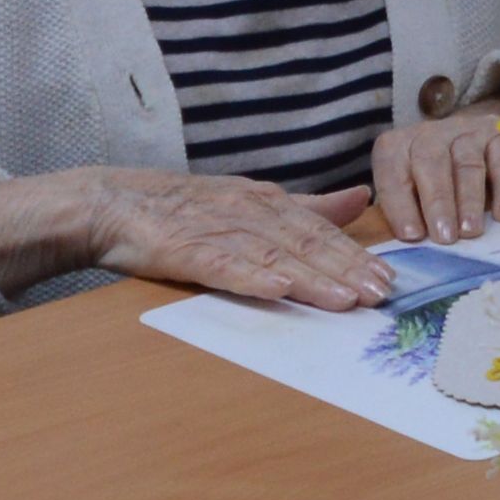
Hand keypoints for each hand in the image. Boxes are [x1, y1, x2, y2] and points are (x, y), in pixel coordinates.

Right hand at [0, 166, 389, 311]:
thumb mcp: (250, 200)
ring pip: (274, 256)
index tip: (389, 278)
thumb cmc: (181, 208)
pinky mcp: (185, 250)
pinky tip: (279, 290)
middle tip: (383, 295)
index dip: (355, 254)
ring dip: (314, 278)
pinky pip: (223, 265)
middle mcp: (248, 212)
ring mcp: (217, 230)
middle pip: (306, 243)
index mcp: (265, 202)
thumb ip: (307, 205)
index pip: (319, 230)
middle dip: (347, 269)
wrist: (109, 202)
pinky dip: (252, 277)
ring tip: (348, 300)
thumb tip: (361, 200)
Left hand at [361, 110, 499, 246]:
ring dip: (469, 201)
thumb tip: (414, 245)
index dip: (401, 206)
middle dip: (438, 203)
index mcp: (396, 148)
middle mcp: (429, 134)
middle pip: (431, 164)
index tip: (412, 236)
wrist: (469, 139)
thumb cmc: (430, 178)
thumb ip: (406, 212)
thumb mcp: (408, 189)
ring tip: (471, 231)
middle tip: (445, 237)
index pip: (393, 175)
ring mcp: (466, 130)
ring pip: (467, 164)